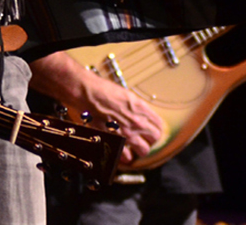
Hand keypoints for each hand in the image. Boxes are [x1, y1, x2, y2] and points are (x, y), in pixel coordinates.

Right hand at [29, 51, 163, 164]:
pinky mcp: (114, 140)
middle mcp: (136, 122)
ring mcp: (126, 133)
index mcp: (141, 108)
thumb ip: (136, 107)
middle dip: (149, 140)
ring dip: (138, 150)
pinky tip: (120, 151)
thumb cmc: (101, 90)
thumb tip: (141, 115)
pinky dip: (124, 156)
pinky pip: (125, 156)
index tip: (151, 131)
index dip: (155, 129)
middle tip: (143, 139)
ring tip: (132, 147)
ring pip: (143, 151)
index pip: (159, 125)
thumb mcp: (125, 95)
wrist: (85, 93)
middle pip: (154, 139)